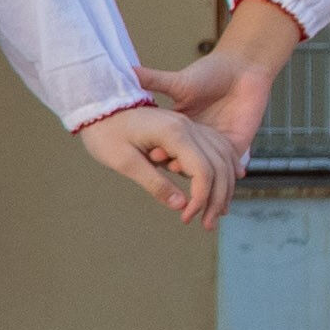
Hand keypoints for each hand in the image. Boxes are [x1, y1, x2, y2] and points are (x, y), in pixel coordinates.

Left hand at [78, 104, 239, 228]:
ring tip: (218, 211)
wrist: (97, 105)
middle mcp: (188, 126)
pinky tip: (232, 178)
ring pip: (222, 155)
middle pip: (218, 165)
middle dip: (217, 198)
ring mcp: (189, 124)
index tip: (187, 218)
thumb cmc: (105, 133)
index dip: (201, 199)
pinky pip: (215, 146)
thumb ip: (154, 183)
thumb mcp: (123, 162)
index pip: (203, 171)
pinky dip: (225, 164)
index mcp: (174, 133)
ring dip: (225, 184)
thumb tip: (180, 205)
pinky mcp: (185, 127)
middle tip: (207, 224)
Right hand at [139, 0, 305, 165]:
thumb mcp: (177, 81)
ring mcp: (216, 144)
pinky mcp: (236, 145)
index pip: (166, 147)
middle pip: (183, 163)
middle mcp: (197, 140)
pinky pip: (226, 164)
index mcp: (180, 129)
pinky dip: (218, 170)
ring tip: (179, 172)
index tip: (147, 152)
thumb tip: (128, 71)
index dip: (156, 151)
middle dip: (171, 167)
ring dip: (194, 175)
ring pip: (204, 169)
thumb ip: (153, 80)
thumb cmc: (210, 72)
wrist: (243, 68)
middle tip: (159, 164)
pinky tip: (207, 173)